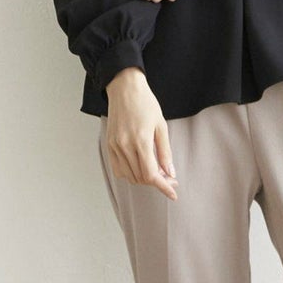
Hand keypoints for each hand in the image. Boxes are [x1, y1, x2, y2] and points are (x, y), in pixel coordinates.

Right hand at [103, 69, 177, 200]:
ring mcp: (115, 146)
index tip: (173, 193)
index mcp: (140, 141)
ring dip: (144, 179)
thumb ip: (165, 152)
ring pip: (129, 176)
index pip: (151, 175)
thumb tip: (170, 173)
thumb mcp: (161, 126)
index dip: (163, 187)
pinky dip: (130, 174)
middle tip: (169, 177)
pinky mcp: (109, 145)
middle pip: (141, 178)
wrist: (124, 88)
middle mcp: (125, 146)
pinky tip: (140, 167)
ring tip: (156, 170)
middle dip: (157, 182)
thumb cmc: (146, 103)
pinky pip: (118, 169)